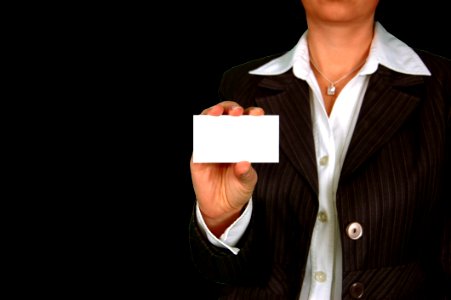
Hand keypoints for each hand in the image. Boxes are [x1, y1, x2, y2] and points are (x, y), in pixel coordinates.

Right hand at [190, 101, 263, 235]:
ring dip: (212, 112)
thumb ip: (246, 174)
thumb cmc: (237, 190)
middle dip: (232, 109)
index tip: (258, 114)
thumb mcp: (247, 183)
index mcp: (243, 142)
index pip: (248, 122)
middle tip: (237, 113)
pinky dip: (201, 133)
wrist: (221, 208)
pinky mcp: (199, 154)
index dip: (252, 114)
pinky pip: (198, 140)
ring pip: (209, 121)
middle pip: (228, 115)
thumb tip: (243, 163)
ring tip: (217, 113)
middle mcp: (227, 138)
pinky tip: (206, 131)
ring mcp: (211, 144)